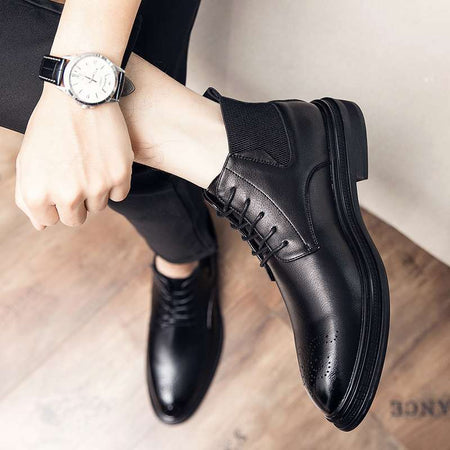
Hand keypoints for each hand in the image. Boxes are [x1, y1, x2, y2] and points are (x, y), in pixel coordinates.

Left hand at [16, 84, 133, 229]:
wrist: (79, 94)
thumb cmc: (50, 126)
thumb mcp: (27, 160)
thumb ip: (28, 196)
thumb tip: (42, 224)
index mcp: (37, 194)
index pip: (49, 220)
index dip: (53, 201)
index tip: (57, 181)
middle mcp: (66, 195)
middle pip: (75, 220)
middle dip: (75, 201)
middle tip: (75, 173)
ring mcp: (95, 187)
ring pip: (98, 207)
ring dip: (95, 190)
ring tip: (90, 161)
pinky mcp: (119, 177)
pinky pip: (119, 195)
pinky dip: (114, 181)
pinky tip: (106, 160)